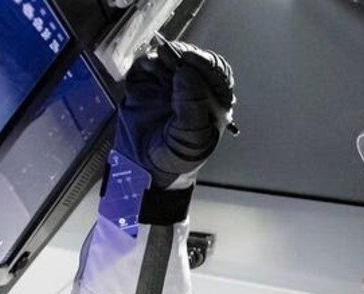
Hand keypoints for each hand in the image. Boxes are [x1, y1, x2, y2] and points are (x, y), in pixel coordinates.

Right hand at [115, 41, 234, 188]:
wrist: (146, 166)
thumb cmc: (177, 155)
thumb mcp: (191, 136)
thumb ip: (192, 105)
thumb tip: (186, 72)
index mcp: (214, 99)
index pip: (217, 72)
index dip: (205, 63)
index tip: (190, 61)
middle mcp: (194, 87)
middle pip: (195, 59)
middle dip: (184, 56)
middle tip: (173, 61)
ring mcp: (170, 82)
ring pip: (172, 56)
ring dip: (166, 58)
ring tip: (161, 72)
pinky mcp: (148, 81)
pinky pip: (150, 62)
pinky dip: (149, 63)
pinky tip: (149, 73)